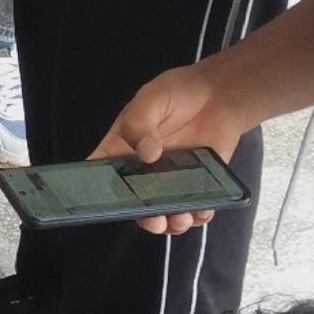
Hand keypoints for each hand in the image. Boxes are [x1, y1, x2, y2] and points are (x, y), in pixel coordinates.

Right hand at [92, 64, 248, 235]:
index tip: (99, 203)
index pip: (98, 174)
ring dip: (169, 222)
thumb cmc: (179, 91)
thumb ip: (141, 122)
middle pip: (131, 203)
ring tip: (178, 218)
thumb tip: (145, 152)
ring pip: (161, 212)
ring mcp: (168, 181)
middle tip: (152, 219)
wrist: (220, 94)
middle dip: (140, 216)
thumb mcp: (152, 98)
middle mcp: (141, 171)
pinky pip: (192, 209)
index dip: (93, 190)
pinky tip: (200, 210)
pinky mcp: (195, 185)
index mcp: (120, 149)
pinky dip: (196, 215)